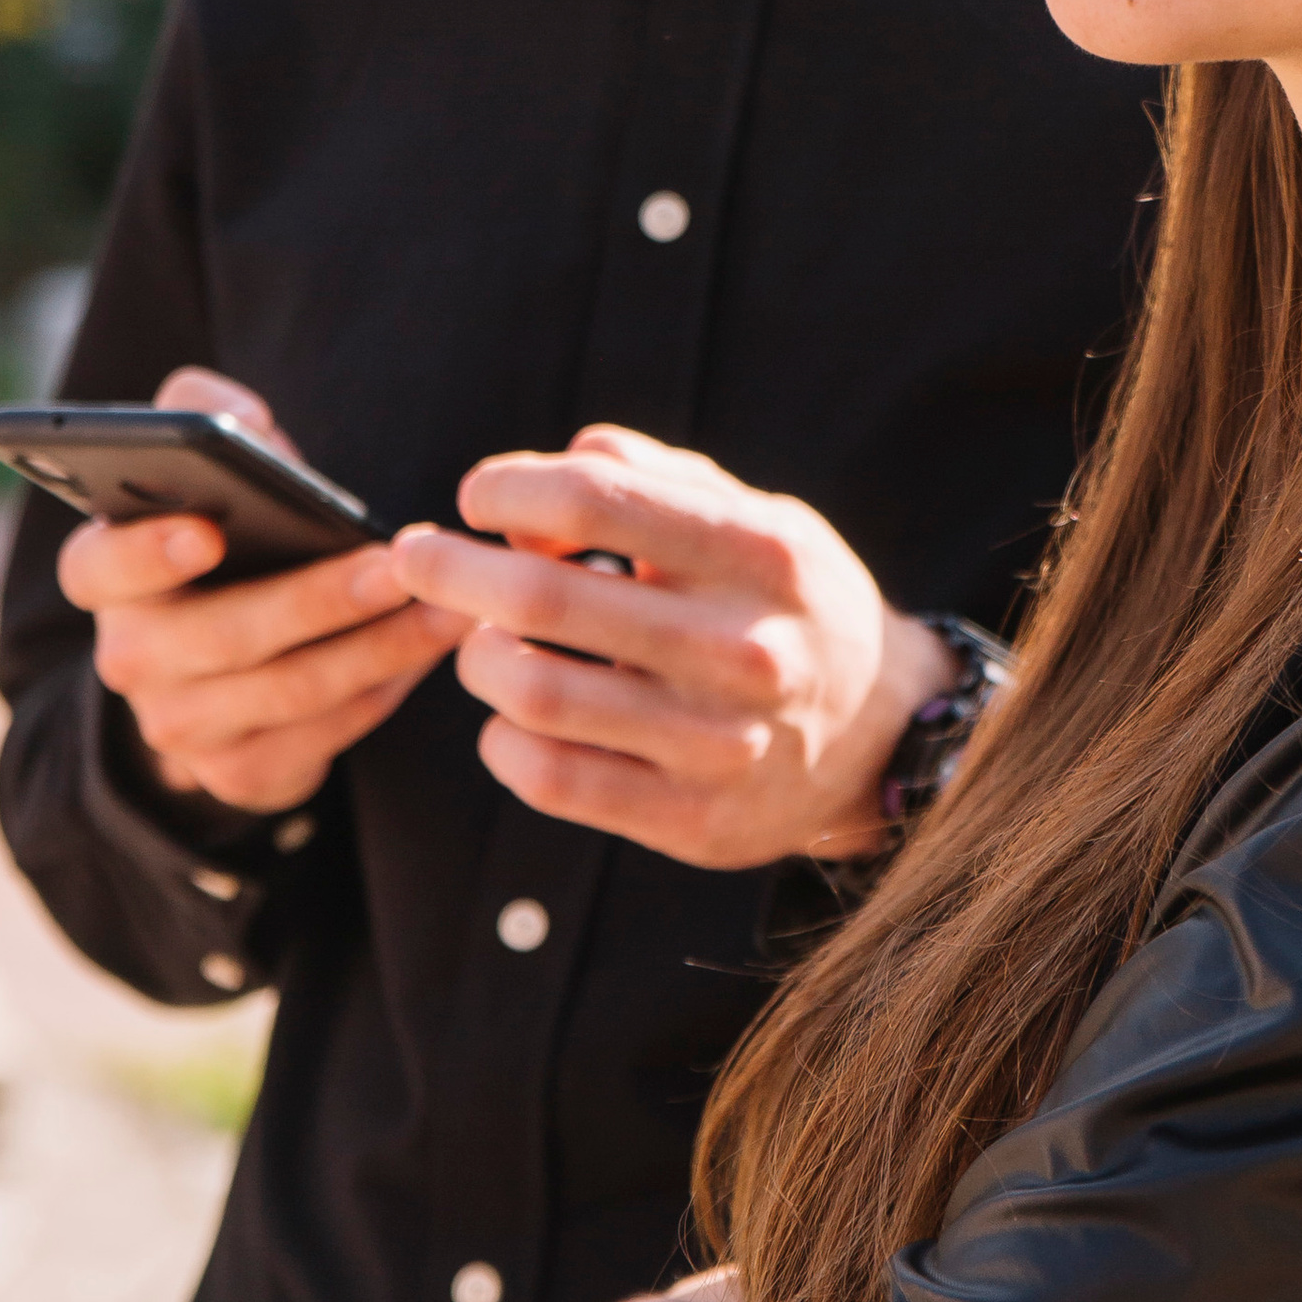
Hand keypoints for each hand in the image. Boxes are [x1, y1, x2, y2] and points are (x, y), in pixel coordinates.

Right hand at [61, 366, 453, 815]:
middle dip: (318, 600)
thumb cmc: (225, 538)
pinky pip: (323, 734)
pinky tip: (428, 652)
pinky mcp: (239, 773)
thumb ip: (201, 412)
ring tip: (448, 607)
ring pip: (289, 690)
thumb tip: (236, 415)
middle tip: (397, 567)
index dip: (144, 551)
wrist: (219, 665)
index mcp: (105, 574)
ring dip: (378, 648)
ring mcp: (180, 726)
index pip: (99, 565)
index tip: (208, 531)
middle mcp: (128, 658)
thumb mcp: (200, 467)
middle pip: (224, 635)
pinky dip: (382, 691)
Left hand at [395, 428, 952, 865]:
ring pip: (533, 695)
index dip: (509, 486)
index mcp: (762, 552)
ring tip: (482, 642)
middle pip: (543, 596)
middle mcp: (744, 647)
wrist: (882, 735)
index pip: (596, 497)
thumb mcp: (755, 515)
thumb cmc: (787, 604)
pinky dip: (504, 742)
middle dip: (453, 568)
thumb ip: (648, 480)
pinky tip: (513, 718)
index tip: (479, 495)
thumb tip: (529, 496)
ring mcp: (718, 743)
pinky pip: (551, 780)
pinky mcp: (692, 821)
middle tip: (418, 558)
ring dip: (479, 657)